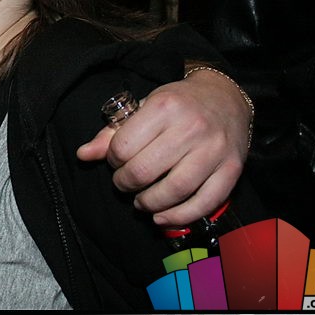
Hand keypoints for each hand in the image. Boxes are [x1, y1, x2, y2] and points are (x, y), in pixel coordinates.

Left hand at [76, 68, 249, 226]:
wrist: (225, 98)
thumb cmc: (178, 103)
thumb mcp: (143, 107)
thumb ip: (113, 132)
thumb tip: (82, 154)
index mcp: (164, 107)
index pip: (124, 147)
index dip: (112, 160)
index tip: (115, 161)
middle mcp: (191, 128)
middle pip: (145, 171)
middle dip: (126, 184)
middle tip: (124, 183)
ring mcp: (213, 150)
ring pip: (174, 190)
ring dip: (150, 203)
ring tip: (141, 201)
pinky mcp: (232, 169)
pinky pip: (205, 203)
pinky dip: (180, 216)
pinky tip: (163, 216)